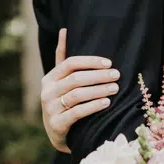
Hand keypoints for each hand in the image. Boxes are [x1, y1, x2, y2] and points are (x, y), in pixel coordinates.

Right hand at [40, 29, 119, 153]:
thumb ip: (63, 57)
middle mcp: (47, 92)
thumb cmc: (63, 102)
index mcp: (49, 78)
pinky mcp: (56, 124)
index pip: (69, 64)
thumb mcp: (60, 81)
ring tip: (115, 88)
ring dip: (98, 90)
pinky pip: (77, 112)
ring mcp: (50, 109)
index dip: (90, 62)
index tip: (109, 63)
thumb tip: (64, 29)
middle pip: (75, 79)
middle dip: (98, 76)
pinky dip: (93, 106)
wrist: (57, 134)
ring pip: (77, 95)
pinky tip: (107, 102)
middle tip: (117, 75)